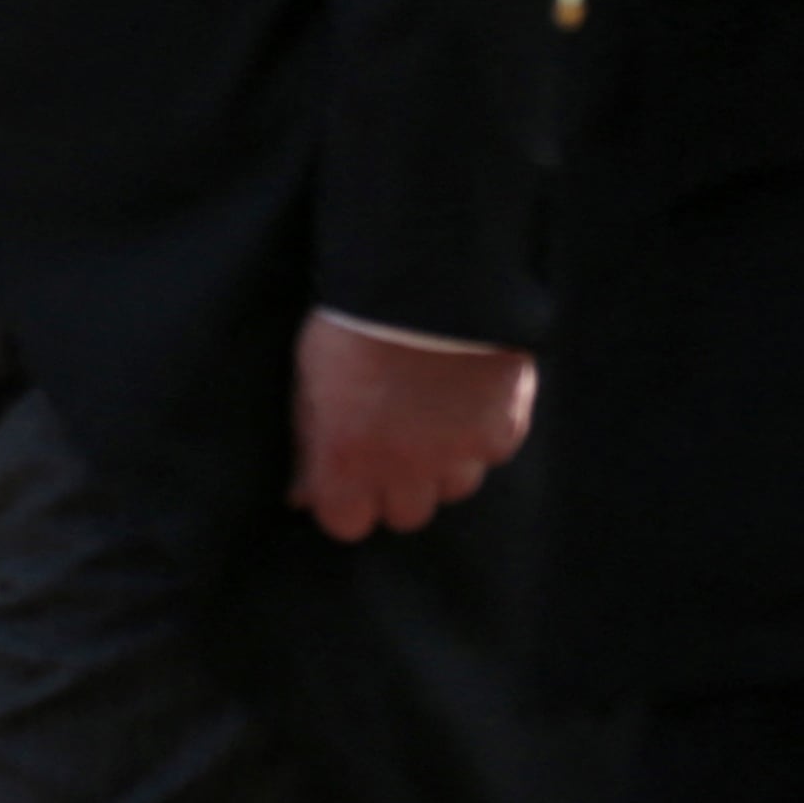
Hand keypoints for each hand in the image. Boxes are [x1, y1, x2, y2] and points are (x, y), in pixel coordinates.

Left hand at [288, 312, 533, 542]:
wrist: (423, 276)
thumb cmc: (351, 322)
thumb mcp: (309, 380)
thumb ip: (310, 443)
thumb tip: (300, 495)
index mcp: (348, 461)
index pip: (346, 525)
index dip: (347, 500)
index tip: (348, 474)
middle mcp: (406, 470)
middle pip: (406, 515)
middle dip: (398, 486)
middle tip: (395, 440)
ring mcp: (460, 453)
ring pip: (455, 488)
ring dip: (444, 463)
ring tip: (434, 411)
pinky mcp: (504, 428)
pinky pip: (494, 452)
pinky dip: (484, 431)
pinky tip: (470, 393)